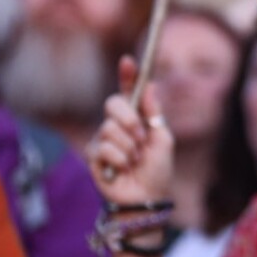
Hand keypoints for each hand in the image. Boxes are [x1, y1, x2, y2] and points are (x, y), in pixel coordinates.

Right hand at [89, 56, 174, 203]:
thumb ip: (154, 113)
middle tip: (141, 138)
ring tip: (135, 160)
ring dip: (128, 146)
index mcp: (137, 117)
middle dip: (130, 119)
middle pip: (113, 103)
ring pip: (109, 128)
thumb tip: (150, 85)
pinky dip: (119, 159)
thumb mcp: (163, 138)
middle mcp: (117, 124)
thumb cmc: (157, 169)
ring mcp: (103, 138)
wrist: (145, 196)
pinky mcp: (93, 155)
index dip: (127, 75)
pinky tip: (122, 169)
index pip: (129, 91)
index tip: (128, 60)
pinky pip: (104, 147)